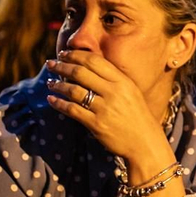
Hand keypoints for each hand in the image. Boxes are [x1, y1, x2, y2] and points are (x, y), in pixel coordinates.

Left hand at [45, 52, 168, 168]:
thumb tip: (87, 68)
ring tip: (50, 82)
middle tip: (51, 63)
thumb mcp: (131, 92)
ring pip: (74, 90)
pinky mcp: (97, 124)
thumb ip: (113, 80)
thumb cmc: (137, 116)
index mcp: (123, 81)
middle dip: (62, 66)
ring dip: (58, 84)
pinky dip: (59, 103)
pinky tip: (51, 99)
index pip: (94, 61)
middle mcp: (114, 92)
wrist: (146, 143)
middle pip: (80, 73)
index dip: (75, 55)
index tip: (64, 53)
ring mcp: (105, 108)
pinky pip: (72, 110)